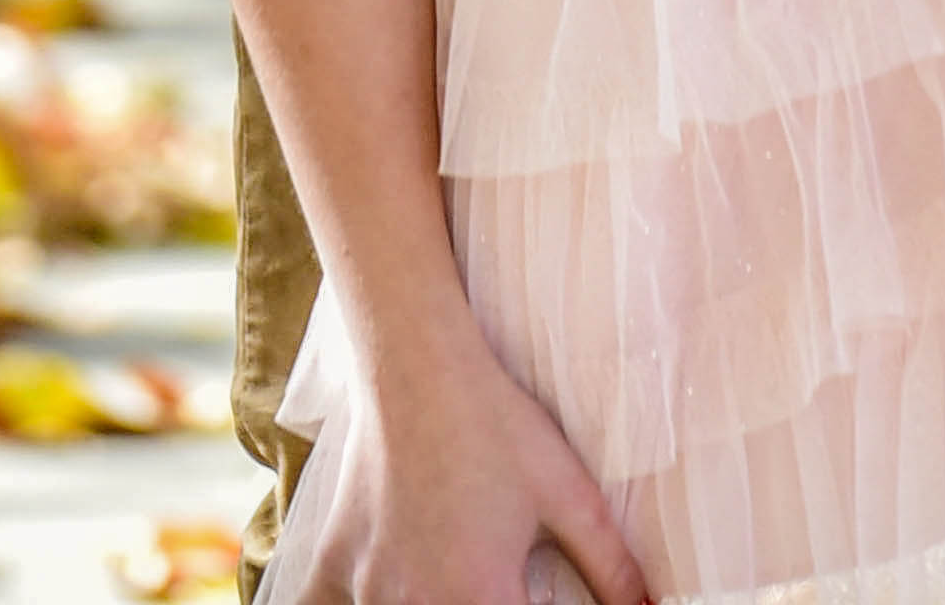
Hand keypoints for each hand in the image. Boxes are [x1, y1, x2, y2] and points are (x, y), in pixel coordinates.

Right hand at [271, 325, 652, 604]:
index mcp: (478, 597)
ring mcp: (365, 590)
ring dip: (431, 604)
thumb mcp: (571, 496)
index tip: (532, 598)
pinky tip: (386, 589)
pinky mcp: (331, 566)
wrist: (415, 363)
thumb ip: (613, 570)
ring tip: (451, 577)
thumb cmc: (497, 425)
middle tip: (502, 584)